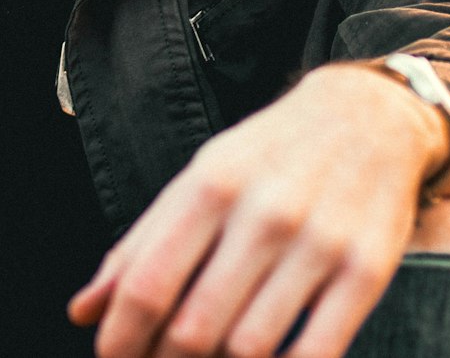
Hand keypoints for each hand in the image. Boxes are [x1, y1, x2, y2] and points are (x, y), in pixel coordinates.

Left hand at [68, 63, 449, 357]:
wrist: (367, 115)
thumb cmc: (269, 154)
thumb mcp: (200, 177)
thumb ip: (140, 244)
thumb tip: (82, 311)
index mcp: (211, 184)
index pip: (148, 283)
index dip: (120, 338)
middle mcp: (263, 213)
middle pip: (194, 328)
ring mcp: (318, 244)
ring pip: (250, 349)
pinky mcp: (365, 273)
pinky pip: (316, 354)